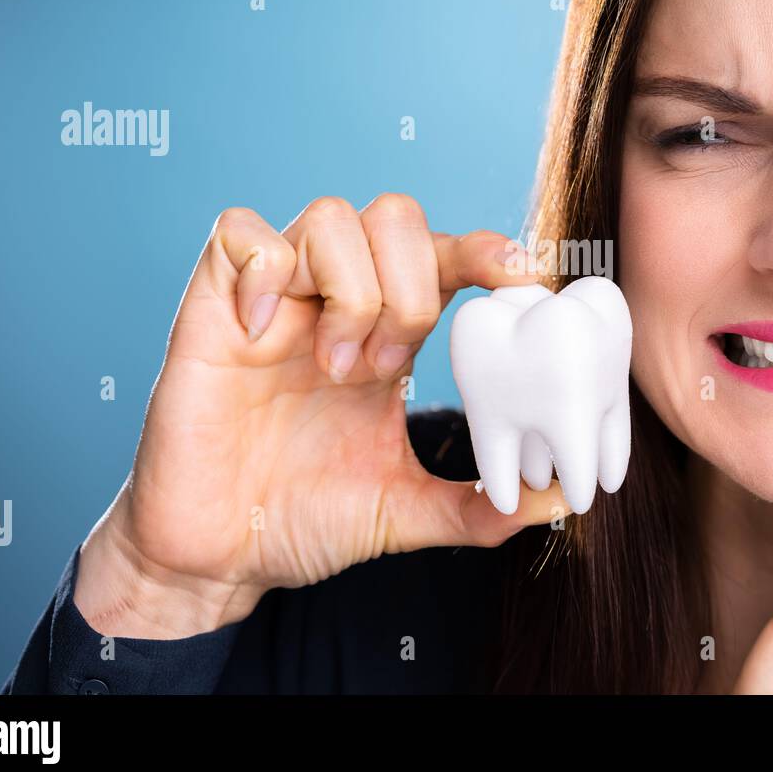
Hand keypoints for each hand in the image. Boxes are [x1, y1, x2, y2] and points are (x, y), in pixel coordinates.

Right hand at [74, 195, 570, 637]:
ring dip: (352, 290)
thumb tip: (560, 501)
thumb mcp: (406, 513)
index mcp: (389, 334)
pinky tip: (265, 334)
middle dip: (412, 287)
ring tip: (336, 367)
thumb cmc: (304, 522)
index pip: (449, 257)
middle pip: (397, 215)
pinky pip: (240, 233)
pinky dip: (266, 270)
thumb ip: (481, 506)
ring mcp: (277, 299)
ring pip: (332, 215)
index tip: (524, 282)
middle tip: (389, 369)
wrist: (218, 556)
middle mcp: (336, 302)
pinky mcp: (212, 307)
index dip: (489, 252)